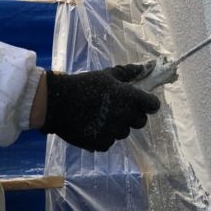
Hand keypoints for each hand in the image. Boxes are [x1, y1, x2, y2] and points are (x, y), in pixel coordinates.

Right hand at [40, 64, 160, 151]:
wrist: (58, 102)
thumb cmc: (84, 84)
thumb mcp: (107, 75)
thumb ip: (128, 73)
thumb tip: (145, 67)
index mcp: (129, 97)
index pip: (152, 105)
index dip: (149, 104)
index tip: (142, 102)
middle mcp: (125, 115)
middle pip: (140, 121)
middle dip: (133, 116)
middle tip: (118, 109)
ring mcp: (113, 131)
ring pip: (124, 132)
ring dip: (117, 126)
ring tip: (100, 116)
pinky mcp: (101, 143)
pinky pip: (110, 141)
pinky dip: (104, 136)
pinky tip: (92, 126)